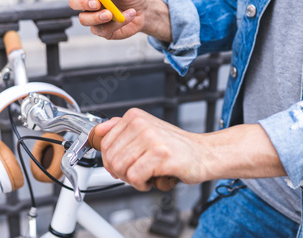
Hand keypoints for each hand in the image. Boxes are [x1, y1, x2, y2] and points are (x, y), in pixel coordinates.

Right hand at [60, 0, 171, 41]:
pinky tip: (128, 15)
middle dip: (82, 3)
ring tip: (111, 14)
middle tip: (96, 3)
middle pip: (73, 3)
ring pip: (84, 19)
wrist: (144, 11)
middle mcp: (88, 3)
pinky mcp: (102, 30)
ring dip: (96, 17)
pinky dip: (116, 23)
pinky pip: (102, 30)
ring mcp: (93, 17)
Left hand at [93, 108, 285, 190]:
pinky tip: (152, 179)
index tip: (121, 165)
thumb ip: (121, 129)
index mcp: (135, 117)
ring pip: (120, 168)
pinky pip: (135, 177)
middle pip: (111, 158)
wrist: (204, 153)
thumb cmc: (175, 146)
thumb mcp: (145, 131)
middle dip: (121, 172)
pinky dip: (141, 184)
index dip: (110, 160)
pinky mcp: (161, 155)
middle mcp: (141, 124)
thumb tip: (98, 130)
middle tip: (136, 172)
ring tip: (145, 175)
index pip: (104, 142)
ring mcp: (151, 138)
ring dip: (131, 179)